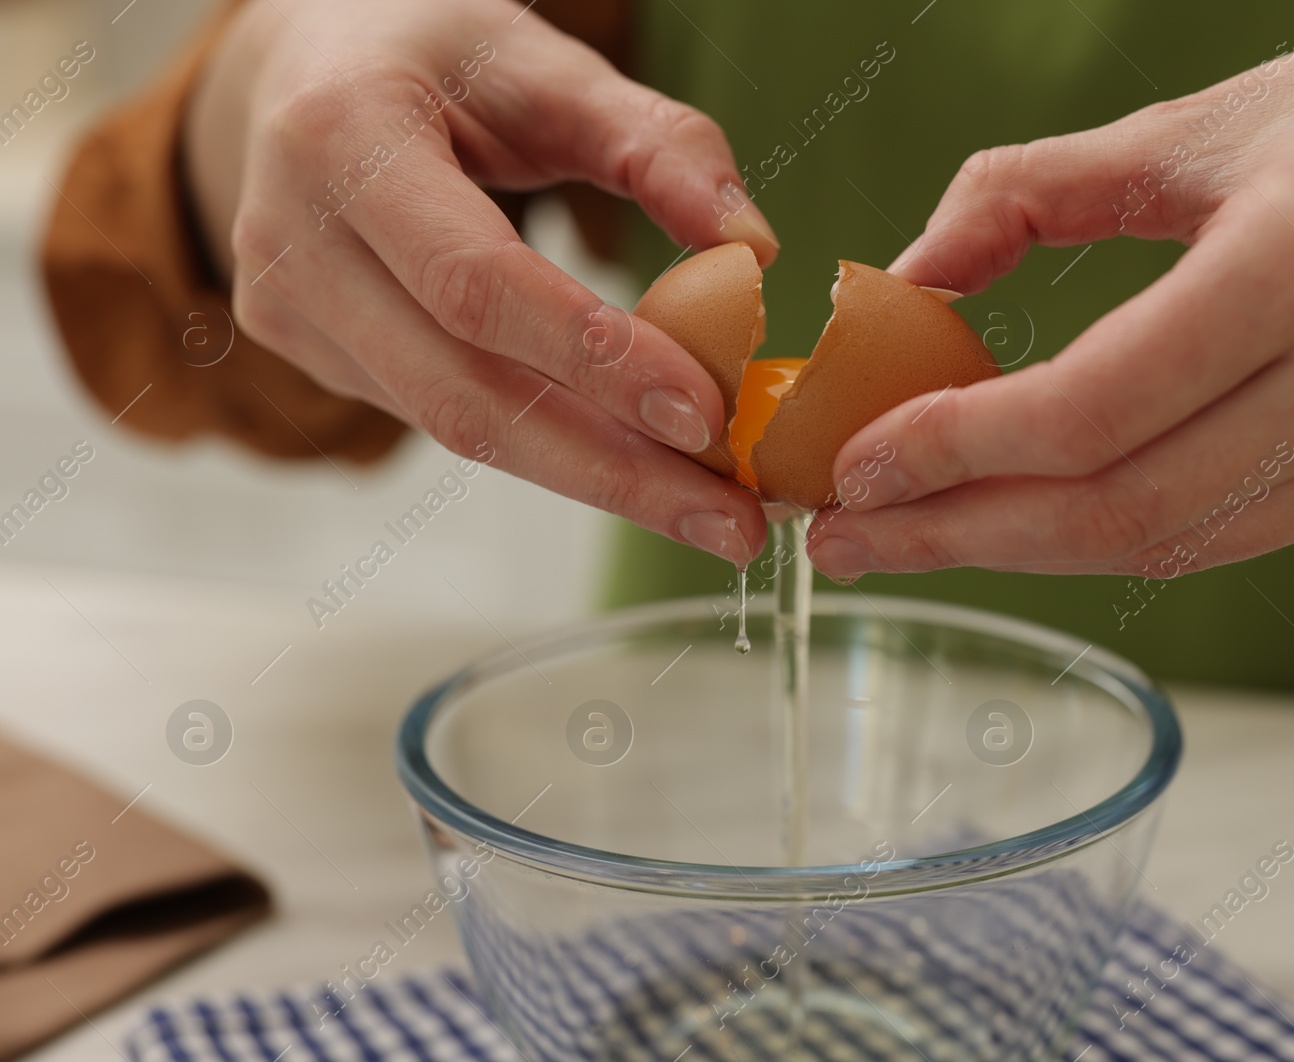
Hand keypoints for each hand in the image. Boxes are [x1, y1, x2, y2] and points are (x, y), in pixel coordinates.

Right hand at [185, 0, 778, 563]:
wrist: (300, 69)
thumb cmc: (431, 54)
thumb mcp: (542, 58)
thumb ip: (653, 140)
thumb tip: (752, 246)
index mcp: (343, 138)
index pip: (476, 283)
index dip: (593, 360)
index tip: (707, 415)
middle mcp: (292, 238)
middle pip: (464, 396)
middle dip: (612, 470)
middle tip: (731, 521)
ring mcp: (288, 309)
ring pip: (456, 426)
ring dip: (593, 475)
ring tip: (706, 507)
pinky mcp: (310, 353)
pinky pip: (442, 416)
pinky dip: (546, 446)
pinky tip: (631, 460)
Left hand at [810, 10, 1293, 579]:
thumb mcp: (1208, 118)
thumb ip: (1040, 189)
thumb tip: (910, 272)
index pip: (1097, 408)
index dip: (957, 451)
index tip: (855, 469)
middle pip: (1123, 510)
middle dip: (961, 535)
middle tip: (842, 541)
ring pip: (1177, 544)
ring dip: (1026, 551)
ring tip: (912, 538)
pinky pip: (1234, 534)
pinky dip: (1119, 533)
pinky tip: (1036, 516)